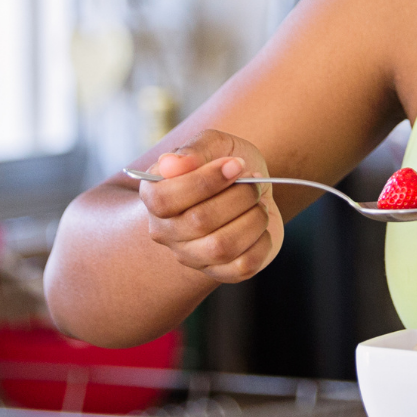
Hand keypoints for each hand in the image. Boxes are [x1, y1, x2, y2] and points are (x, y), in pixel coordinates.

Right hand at [138, 129, 283, 283]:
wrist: (251, 186)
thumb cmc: (225, 163)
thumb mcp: (213, 144)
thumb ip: (193, 150)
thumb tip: (172, 164)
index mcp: (154, 195)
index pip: (164, 199)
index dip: (204, 182)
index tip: (235, 164)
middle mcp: (166, 231)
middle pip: (199, 222)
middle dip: (238, 196)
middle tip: (254, 181)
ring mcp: (191, 256)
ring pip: (222, 247)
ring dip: (253, 218)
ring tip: (258, 203)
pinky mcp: (221, 272)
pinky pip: (244, 266)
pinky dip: (262, 241)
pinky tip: (260, 226)